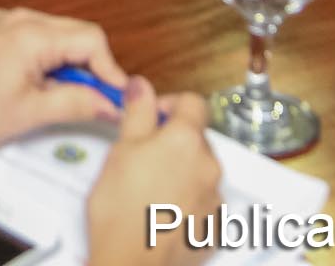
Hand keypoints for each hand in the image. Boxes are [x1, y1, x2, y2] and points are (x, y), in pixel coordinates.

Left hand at [0, 8, 131, 149]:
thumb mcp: (31, 114)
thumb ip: (77, 104)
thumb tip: (107, 103)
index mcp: (31, 35)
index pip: (92, 40)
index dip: (110, 70)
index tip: (114, 95)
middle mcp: (19, 19)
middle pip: (77, 33)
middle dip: (91, 67)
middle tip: (96, 99)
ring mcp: (5, 21)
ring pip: (57, 35)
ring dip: (69, 63)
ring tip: (61, 96)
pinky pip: (36, 36)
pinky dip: (47, 57)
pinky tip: (38, 84)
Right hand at [85, 81, 219, 265]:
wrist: (131, 263)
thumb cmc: (121, 212)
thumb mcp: (120, 150)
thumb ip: (137, 112)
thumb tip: (141, 87)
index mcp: (186, 140)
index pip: (193, 103)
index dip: (169, 103)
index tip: (152, 114)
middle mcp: (208, 166)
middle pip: (196, 138)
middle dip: (172, 140)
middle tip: (141, 154)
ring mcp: (214, 199)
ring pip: (199, 171)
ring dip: (180, 171)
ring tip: (148, 187)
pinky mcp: (213, 227)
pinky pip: (202, 202)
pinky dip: (186, 201)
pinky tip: (161, 210)